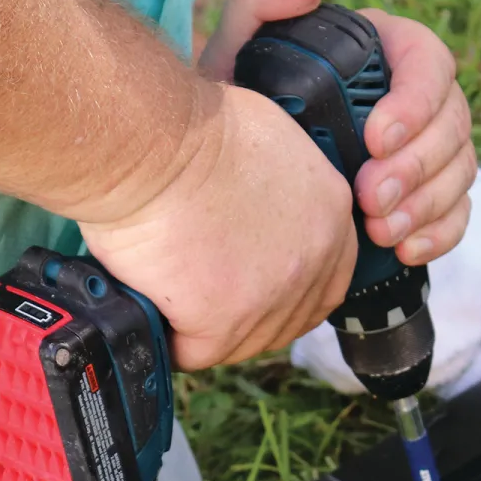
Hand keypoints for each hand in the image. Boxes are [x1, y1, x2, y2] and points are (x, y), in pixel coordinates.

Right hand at [79, 82, 356, 370]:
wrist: (150, 143)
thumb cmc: (191, 128)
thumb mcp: (270, 141)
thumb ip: (286, 187)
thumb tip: (263, 207)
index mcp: (330, 214)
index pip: (329, 278)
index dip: (290, 290)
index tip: (257, 289)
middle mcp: (312, 262)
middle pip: (287, 319)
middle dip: (249, 316)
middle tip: (207, 298)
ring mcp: (271, 299)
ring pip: (243, 342)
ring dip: (208, 329)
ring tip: (173, 295)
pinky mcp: (223, 324)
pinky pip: (196, 352)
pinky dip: (171, 336)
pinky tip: (154, 309)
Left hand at [200, 0, 476, 267]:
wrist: (223, 162)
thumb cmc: (238, 97)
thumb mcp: (238, 43)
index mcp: (386, 50)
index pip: (429, 62)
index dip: (416, 101)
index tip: (377, 138)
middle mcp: (417, 97)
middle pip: (454, 123)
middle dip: (419, 166)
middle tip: (370, 197)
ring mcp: (427, 148)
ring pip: (461, 169)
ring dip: (428, 203)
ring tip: (380, 228)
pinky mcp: (427, 194)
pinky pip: (457, 211)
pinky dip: (440, 232)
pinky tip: (404, 247)